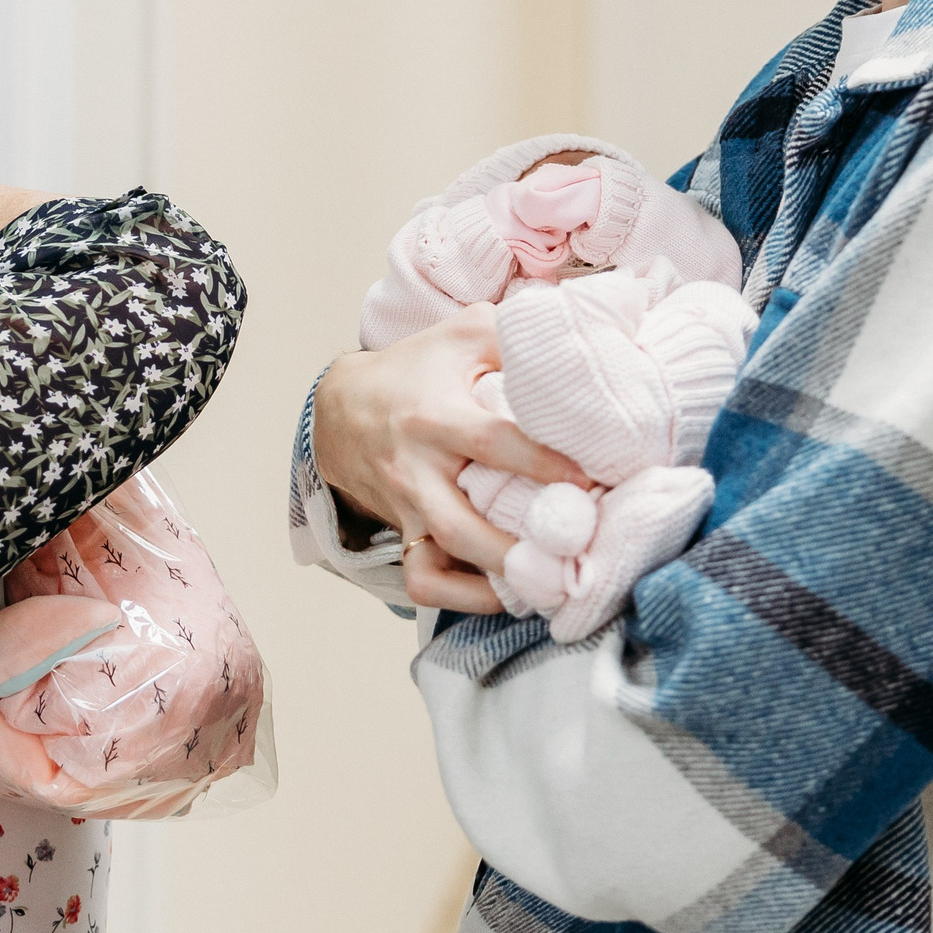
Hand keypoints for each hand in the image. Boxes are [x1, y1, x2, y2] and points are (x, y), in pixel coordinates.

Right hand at [312, 304, 586, 614]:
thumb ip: (518, 337)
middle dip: (517, 547)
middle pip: (460, 524)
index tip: (589, 479)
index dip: (541, 463)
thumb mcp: (464, 334)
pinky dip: (463, 599)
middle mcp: (417, 468)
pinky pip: (425, 582)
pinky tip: (509, 595)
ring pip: (441, 561)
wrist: (342, 407)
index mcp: (435, 415)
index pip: (491, 442)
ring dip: (497, 583)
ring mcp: (407, 507)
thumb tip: (580, 351)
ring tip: (552, 586)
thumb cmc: (417, 367)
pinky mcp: (402, 532)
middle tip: (575, 551)